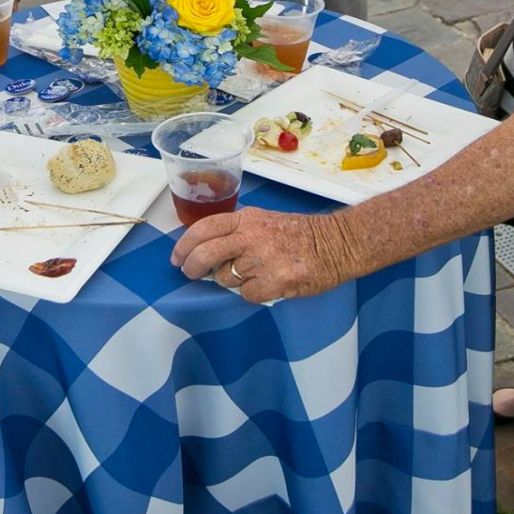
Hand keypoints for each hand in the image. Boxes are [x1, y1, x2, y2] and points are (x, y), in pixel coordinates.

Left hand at [170, 207, 360, 302]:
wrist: (336, 244)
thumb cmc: (300, 234)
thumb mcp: (264, 222)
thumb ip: (236, 234)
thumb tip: (207, 256)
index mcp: (246, 219)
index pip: (203, 229)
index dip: (184, 245)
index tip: (177, 258)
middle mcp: (251, 236)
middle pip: (205, 254)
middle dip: (191, 267)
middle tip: (190, 274)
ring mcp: (262, 259)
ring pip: (225, 278)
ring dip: (231, 281)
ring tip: (252, 274)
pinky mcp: (274, 281)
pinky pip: (246, 294)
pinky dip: (253, 293)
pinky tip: (267, 284)